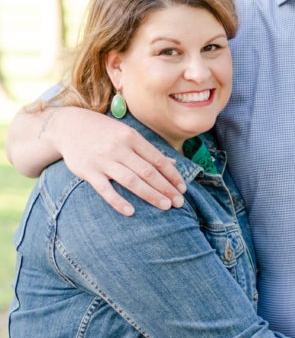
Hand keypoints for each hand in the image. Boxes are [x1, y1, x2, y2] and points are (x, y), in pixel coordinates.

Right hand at [53, 108, 185, 215]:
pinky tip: (130, 212)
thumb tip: (172, 164)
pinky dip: (118, 201)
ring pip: (131, 181)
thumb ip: (148, 150)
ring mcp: (103, 160)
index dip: (172, 175)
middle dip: (166, 188)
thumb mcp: (126, 134)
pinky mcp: (88, 171)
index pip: (157, 160)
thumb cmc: (103, 131)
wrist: (68, 125)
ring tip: (165, 206)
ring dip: (150, 195)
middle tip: (179, 203)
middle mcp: (119, 148)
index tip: (183, 188)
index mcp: (131, 137)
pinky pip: (105, 189)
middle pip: (148, 172)